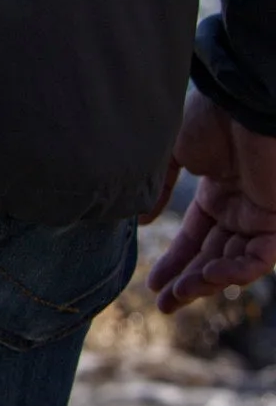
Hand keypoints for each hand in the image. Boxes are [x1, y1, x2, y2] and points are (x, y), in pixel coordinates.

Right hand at [147, 89, 275, 312]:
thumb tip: (142, 221)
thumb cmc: (205, 118)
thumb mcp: (170, 155)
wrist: (238, 100)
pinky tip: (211, 277)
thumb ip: (157, 189)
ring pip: (238, 262)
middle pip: (214, 257)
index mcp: (217, 193)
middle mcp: (240, 209)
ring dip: (209, 281)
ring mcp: (260, 215)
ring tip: (181, 293)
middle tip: (164, 304)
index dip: (175, 263)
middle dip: (189, 282)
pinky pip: (263, 256)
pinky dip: (240, 271)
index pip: (195, 239)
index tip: (152, 286)